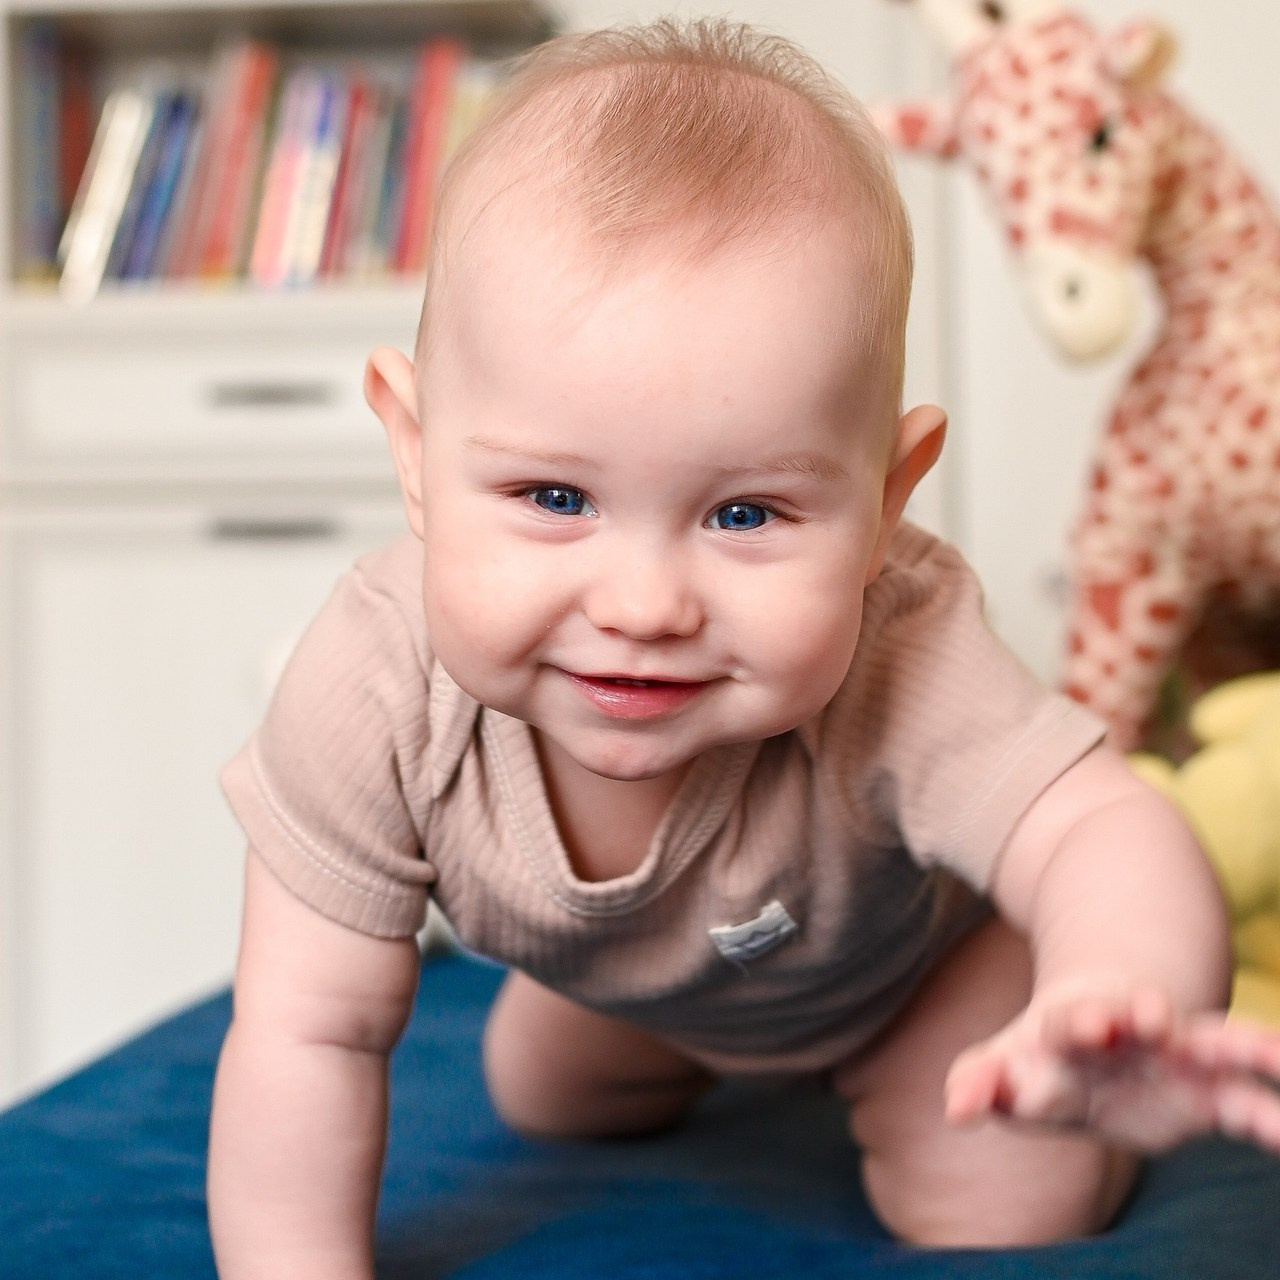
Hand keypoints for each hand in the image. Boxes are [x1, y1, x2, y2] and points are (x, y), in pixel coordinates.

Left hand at [945, 982, 1279, 1152]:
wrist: (1102, 1034)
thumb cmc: (1045, 1059)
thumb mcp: (1009, 1068)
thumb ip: (982, 1084)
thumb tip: (956, 1110)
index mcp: (1066, 1029)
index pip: (1065, 1024)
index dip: (1076, 1025)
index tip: (1089, 1026)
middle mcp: (1126, 1033)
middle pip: (1133, 1020)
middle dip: (1137, 1016)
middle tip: (1148, 1013)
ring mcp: (1173, 1054)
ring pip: (1210, 1042)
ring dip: (1233, 1045)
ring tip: (1269, 1051)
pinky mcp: (1209, 1091)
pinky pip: (1246, 1098)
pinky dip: (1271, 1111)